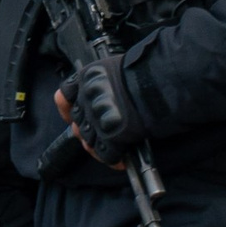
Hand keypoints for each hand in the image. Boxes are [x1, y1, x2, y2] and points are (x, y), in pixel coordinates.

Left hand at [65, 46, 144, 160]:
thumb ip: (102, 80)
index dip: (67, 107)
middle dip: (89, 130)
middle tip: (104, 131)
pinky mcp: (111, 136)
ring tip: (115, 146)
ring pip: (90, 142)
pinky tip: (123, 158)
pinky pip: (107, 154)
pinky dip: (115, 159)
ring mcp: (97, 120)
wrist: (160, 82)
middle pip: (78, 123)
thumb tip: (97, 96)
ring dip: (100, 147)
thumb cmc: (146, 71)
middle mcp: (87, 100)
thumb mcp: (114, 67)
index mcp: (86, 78)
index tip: (71, 114)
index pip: (65, 95)